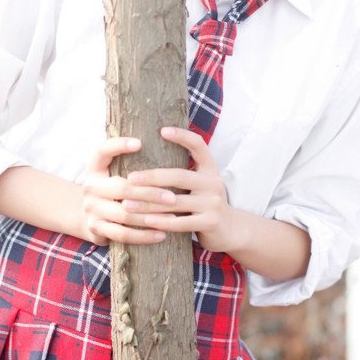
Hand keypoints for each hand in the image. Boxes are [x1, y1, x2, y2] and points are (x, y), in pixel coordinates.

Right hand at [82, 137, 175, 245]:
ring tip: (173, 216)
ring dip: (151, 216)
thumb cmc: (114, 189)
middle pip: (122, 188)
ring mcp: (91, 208)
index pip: (102, 150)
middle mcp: (90, 186)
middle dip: (150, 193)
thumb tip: (168, 138)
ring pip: (124, 214)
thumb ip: (132, 161)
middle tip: (173, 197)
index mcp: (95, 167)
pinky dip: (143, 236)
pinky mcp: (96, 228)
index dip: (118, 145)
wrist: (89, 216)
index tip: (140, 143)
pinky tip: (161, 234)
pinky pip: (122, 234)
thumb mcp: (115, 171)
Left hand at [124, 127, 233, 252]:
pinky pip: (182, 222)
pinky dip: (162, 222)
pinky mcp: (211, 222)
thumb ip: (184, 173)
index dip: (182, 136)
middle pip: (180, 176)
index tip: (162, 130)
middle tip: (130, 178)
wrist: (230, 230)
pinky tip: (146, 221)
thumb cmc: (205, 203)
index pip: (198, 145)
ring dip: (148, 203)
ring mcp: (214, 203)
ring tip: (128, 204)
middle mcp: (214, 182)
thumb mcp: (201, 183)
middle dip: (152, 177)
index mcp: (210, 168)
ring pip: (176, 201)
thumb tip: (150, 154)